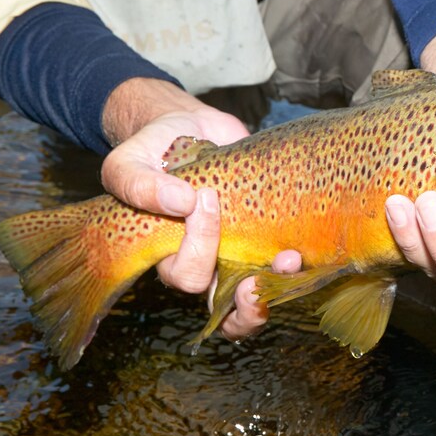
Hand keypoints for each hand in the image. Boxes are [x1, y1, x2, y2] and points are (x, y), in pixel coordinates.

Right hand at [100, 78, 300, 339]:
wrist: (188, 127)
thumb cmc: (153, 150)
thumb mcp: (129, 163)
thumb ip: (139, 185)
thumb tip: (184, 202)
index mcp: (171, 257)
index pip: (187, 275)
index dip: (199, 247)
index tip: (203, 198)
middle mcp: (208, 263)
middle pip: (226, 307)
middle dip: (245, 300)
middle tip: (257, 277)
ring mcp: (241, 252)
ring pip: (258, 298)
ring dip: (277, 288)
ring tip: (290, 261)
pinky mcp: (268, 236)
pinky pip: (283, 267)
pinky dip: (297, 267)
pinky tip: (306, 250)